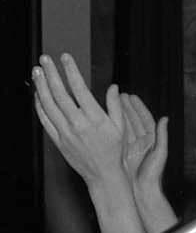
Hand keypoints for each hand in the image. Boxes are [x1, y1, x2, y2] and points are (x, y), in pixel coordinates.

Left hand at [32, 54, 126, 192]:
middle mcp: (78, 124)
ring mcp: (66, 132)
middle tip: (45, 59)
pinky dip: (39, 106)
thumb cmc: (115, 151)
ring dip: (41, 86)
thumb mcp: (121, 127)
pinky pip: (45, 121)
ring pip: (48, 105)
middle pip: (60, 93)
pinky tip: (37, 95)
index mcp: (95, 117)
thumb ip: (115, 105)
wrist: (104, 175)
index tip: (66, 58)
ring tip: (37, 72)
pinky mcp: (58, 141)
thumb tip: (113, 87)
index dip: (71, 70)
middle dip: (51, 73)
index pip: (79, 88)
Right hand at [118, 91, 170, 216]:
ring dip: (118, 114)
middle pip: (132, 120)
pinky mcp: (120, 153)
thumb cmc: (152, 176)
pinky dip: (112, 127)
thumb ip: (162, 137)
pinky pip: (116, 137)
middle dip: (126, 107)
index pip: (145, 119)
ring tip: (111, 102)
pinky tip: (105, 118)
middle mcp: (140, 143)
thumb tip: (165, 119)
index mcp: (151, 141)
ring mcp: (129, 147)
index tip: (131, 97)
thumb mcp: (160, 155)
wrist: (141, 194)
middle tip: (118, 95)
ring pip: (123, 127)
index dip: (138, 107)